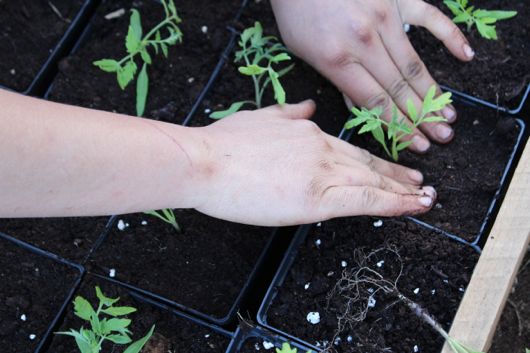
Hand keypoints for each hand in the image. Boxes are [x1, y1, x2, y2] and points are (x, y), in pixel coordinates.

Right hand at [192, 101, 435, 225]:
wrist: (203, 161)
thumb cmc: (223, 144)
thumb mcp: (260, 116)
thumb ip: (288, 112)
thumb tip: (308, 107)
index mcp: (307, 131)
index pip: (350, 149)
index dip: (375, 161)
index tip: (392, 169)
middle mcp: (320, 147)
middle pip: (366, 164)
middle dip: (396, 176)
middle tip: (419, 184)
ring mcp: (321, 171)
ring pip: (372, 182)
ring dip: (402, 191)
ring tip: (423, 197)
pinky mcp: (316, 198)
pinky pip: (364, 200)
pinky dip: (394, 203)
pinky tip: (411, 206)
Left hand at [271, 0, 473, 152]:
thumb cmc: (297, 12)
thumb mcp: (304, 52)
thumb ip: (337, 79)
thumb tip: (364, 107)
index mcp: (337, 60)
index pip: (376, 103)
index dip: (399, 127)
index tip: (417, 144)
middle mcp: (364, 41)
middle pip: (398, 89)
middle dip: (422, 117)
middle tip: (441, 137)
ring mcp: (384, 17)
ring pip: (414, 64)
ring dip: (433, 93)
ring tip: (449, 115)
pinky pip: (430, 18)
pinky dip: (450, 37)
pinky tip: (465, 56)